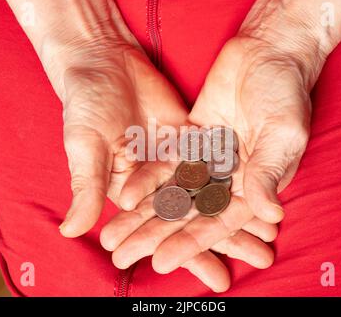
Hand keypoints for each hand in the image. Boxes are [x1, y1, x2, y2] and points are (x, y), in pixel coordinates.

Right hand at [7, 0, 261, 291]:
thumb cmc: (85, 105)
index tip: (217, 280)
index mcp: (130, 191)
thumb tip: (71, 232)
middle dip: (227, 239)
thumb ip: (86, 187)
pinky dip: (240, 174)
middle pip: (196, 214)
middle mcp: (157, 180)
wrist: (101, 60)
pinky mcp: (192, 135)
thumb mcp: (85, 146)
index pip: (163, 230)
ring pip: (213, 190)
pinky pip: (218, 159)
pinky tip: (263, 191)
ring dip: (239, 211)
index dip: (189, 253)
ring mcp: (177, 157)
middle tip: (259, 262)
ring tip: (269, 236)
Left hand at [101, 11, 325, 289]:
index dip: (191, 242)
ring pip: (171, 194)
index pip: (218, 222)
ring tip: (112, 236)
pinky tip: (125, 196)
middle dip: (154, 235)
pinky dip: (147, 180)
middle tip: (121, 256)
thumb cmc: (284, 93)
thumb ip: (269, 172)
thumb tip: (270, 214)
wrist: (266, 54)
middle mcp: (227, 180)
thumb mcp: (282, 132)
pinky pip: (166, 164)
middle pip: (187, 214)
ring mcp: (206, 162)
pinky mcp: (190, 142)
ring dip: (142, 215)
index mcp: (253, 187)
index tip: (161, 260)